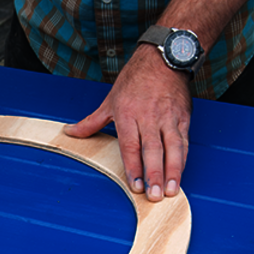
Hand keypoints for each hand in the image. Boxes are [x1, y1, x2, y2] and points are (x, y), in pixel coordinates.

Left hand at [65, 46, 191, 201]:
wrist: (164, 57)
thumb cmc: (135, 78)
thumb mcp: (110, 99)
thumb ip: (92, 122)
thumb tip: (70, 132)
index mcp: (128, 114)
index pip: (131, 145)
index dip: (133, 166)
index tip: (135, 185)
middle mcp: (149, 118)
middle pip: (152, 150)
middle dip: (154, 174)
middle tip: (155, 195)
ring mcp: (168, 118)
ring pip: (172, 148)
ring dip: (173, 171)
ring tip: (171, 190)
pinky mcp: (183, 117)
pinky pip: (183, 141)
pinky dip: (182, 159)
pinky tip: (180, 174)